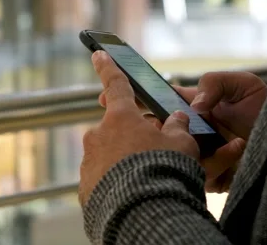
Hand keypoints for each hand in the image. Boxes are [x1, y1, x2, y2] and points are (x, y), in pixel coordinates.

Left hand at [79, 51, 198, 205]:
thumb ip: (177, 126)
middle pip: (117, 128)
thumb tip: (176, 118)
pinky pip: (103, 176)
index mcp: (120, 118)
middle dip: (132, 136)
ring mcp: (89, 160)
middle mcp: (98, 135)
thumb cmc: (163, 170)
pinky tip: (131, 192)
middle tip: (152, 151)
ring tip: (145, 178)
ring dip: (124, 159)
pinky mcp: (85, 185)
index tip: (98, 54)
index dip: (109, 67)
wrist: (141, 212)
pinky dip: (115, 180)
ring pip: (110, 153)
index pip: (115, 84)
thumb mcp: (180, 144)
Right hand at [99, 71, 266, 192]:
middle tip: (152, 130)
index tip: (107, 97)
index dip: (132, 98)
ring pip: (173, 157)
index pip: (155, 101)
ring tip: (225, 137)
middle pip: (155, 132)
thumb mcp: (244, 85)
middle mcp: (189, 132)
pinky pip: (199, 175)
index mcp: (193, 107)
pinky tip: (239, 148)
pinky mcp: (209, 176)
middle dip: (145, 133)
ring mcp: (196, 155)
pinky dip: (218, 163)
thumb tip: (195, 106)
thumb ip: (216, 83)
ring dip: (188, 150)